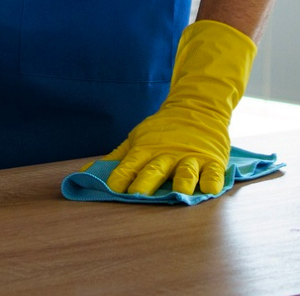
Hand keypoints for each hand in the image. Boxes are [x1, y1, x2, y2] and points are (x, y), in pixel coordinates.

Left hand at [104, 19, 254, 195]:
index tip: (112, 187)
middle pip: (156, 169)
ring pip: (186, 171)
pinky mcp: (212, 160)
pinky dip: (213, 180)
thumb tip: (85, 172)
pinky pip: (213, 172)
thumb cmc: (163, 130)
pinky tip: (210, 187)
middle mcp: (168, 154)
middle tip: (138, 194)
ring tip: (180, 192)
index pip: (131, 163)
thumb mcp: (137, 139)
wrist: (198, 106)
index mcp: (147, 149)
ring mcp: (191, 157)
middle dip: (146, 181)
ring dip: (183, 181)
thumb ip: (115, 158)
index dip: (122, 175)